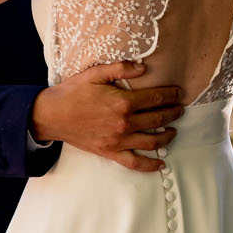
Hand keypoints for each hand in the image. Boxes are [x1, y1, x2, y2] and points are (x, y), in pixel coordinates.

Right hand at [31, 62, 183, 173]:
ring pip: (152, 141)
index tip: (179, 93)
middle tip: (180, 109)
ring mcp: (119, 140)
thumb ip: (120, 68)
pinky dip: (150, 165)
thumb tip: (143, 68)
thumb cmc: (72, 92)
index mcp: (122, 102)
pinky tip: (161, 163)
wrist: (51, 115)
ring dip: (168, 135)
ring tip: (173, 130)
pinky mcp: (110, 152)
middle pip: (158, 119)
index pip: (156, 98)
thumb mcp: (95, 74)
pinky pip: (135, 162)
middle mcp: (124, 123)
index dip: (171, 95)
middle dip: (173, 113)